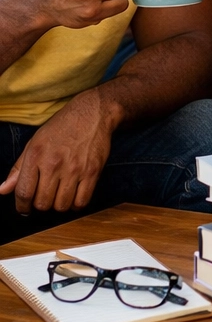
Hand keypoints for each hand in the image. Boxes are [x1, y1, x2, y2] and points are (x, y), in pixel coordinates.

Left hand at [0, 90, 115, 212]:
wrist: (93, 113)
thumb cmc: (62, 126)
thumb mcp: (35, 142)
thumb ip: (18, 168)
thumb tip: (3, 189)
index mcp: (36, 156)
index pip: (24, 192)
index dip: (22, 206)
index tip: (24, 208)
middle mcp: (54, 163)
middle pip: (43, 202)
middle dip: (41, 204)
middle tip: (45, 197)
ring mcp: (75, 168)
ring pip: (61, 205)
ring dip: (59, 205)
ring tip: (60, 196)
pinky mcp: (92, 171)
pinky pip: (82, 201)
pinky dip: (76, 205)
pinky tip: (74, 196)